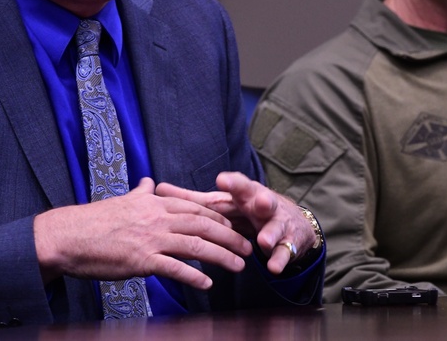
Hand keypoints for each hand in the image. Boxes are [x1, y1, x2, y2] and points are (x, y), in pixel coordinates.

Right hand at [34, 177, 252, 289]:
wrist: (67, 236)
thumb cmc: (93, 221)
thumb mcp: (122, 201)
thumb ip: (141, 193)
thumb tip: (149, 182)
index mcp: (155, 203)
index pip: (196, 207)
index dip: (220, 216)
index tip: (236, 224)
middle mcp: (158, 218)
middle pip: (204, 224)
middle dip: (230, 236)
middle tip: (247, 247)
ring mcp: (151, 239)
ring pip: (196, 245)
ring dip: (222, 256)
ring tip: (239, 266)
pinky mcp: (141, 260)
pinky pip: (175, 268)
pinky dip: (194, 276)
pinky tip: (208, 284)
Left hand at [158, 172, 319, 274]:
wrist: (288, 222)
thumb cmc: (246, 210)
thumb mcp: (221, 203)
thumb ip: (191, 199)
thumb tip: (157, 188)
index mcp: (244, 194)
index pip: (238, 185)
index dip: (232, 183)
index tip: (222, 179)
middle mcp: (262, 204)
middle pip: (261, 198)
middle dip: (261, 200)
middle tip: (259, 201)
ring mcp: (276, 223)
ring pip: (274, 226)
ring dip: (269, 233)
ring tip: (262, 241)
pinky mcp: (287, 242)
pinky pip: (283, 251)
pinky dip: (279, 258)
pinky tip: (273, 267)